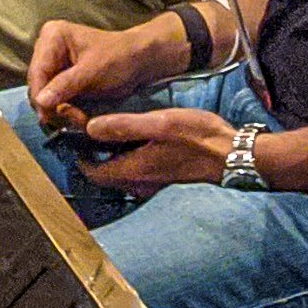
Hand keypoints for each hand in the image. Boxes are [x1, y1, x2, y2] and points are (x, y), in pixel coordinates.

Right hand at [25, 13, 170, 132]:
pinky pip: (53, 100)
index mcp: (52, 36)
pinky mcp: (59, 79)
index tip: (51, 117)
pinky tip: (79, 115)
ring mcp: (52, 64)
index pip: (37, 71)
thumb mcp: (92, 72)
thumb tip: (40, 101)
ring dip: (60, 111)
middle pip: (37, 85)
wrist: (139, 62)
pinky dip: (66, 110)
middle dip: (53, 105)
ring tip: (80, 118)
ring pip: (44, 96)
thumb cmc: (119, 59)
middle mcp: (47, 48)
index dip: (41, 96)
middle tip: (74, 119)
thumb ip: (65, 85)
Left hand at [62, 101, 239, 191]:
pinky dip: (128, 157)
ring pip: (121, 172)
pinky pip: (137, 171)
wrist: (233, 156)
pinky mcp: (165, 179)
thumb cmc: (199, 138)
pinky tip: (137, 138)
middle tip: (88, 128)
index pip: (92, 172)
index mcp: (133, 170)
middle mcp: (139, 183)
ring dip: (111, 156)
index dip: (79, 155)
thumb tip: (91, 127)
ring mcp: (153, 183)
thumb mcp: (159, 123)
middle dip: (93, 154)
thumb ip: (124, 126)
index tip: (74, 135)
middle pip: (105, 173)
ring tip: (110, 130)